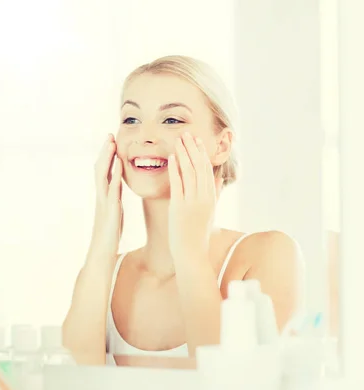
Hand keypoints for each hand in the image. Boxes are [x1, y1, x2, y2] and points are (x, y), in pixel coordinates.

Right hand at [87, 134, 122, 262]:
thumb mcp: (114, 216)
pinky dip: (114, 176)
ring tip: (111, 143)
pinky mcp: (110, 210)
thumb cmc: (108, 238)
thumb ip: (114, 203)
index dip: (107, 157)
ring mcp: (104, 203)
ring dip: (107, 159)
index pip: (104, 172)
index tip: (111, 142)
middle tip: (110, 135)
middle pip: (100, 169)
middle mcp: (102, 197)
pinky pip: (111, 190)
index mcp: (105, 198)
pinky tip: (118, 166)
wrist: (101, 254)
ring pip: (102, 175)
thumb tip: (117, 196)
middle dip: (105, 152)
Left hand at [168, 132, 222, 263]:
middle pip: (199, 167)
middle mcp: (204, 197)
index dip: (202, 153)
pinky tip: (172, 157)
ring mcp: (192, 202)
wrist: (191, 253)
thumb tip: (219, 177)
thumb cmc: (197, 234)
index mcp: (210, 197)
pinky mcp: (180, 208)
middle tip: (187, 133)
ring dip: (184, 154)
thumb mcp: (209, 211)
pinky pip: (178, 184)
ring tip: (178, 140)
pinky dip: (175, 169)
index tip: (197, 140)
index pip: (207, 170)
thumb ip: (213, 193)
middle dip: (193, 148)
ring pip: (190, 172)